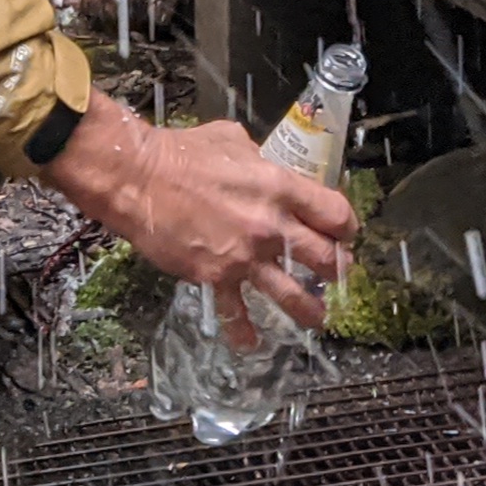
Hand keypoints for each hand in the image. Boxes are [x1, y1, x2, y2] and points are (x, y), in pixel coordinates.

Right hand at [44, 94, 357, 344]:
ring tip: (319, 319)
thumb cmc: (182, 152)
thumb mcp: (232, 140)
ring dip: (310, 310)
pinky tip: (251, 345)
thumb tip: (261, 165)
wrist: (139, 179)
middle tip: (337, 274)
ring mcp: (245, 256)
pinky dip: (245, 332)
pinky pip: (237, 312)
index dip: (346, 226)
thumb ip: (257, 159)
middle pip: (323, 257)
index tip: (345, 233)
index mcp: (280, 188)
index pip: (334, 213)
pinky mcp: (217, 277)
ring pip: (293, 294)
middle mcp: (271, 226)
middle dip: (336, 269)